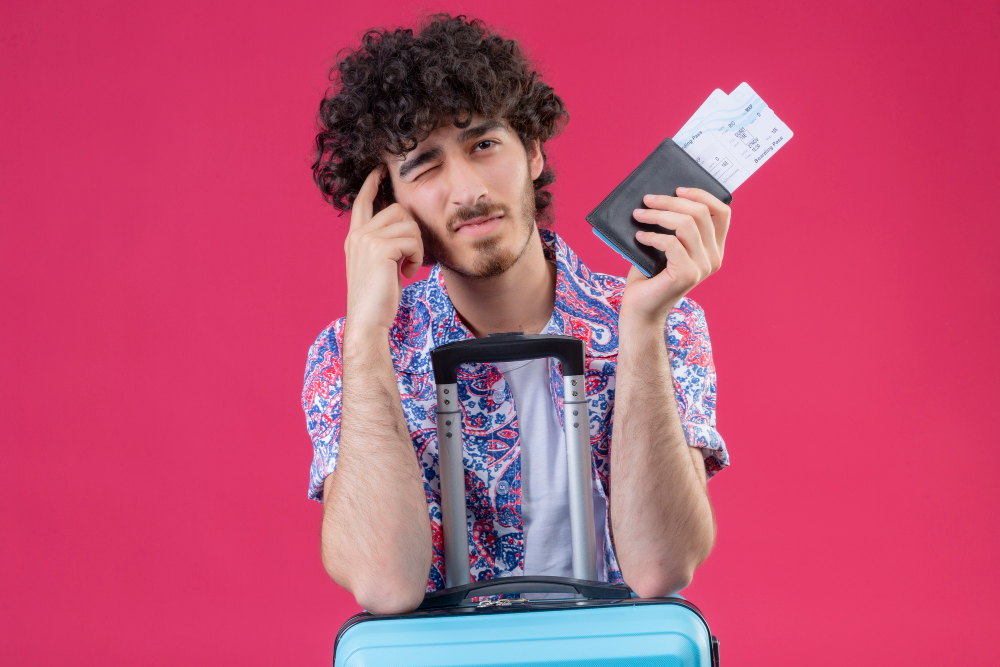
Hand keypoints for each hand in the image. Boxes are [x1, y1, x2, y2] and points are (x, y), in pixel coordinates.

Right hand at [344, 166, 423, 331]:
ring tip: (407, 267)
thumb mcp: (379, 264)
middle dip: (412, 231)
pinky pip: (413, 240)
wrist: (368, 320)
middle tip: (409, 256)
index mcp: (355, 238)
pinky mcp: (381, 249)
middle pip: (397, 210)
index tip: (380, 170)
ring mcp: (367, 240)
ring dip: (416, 247)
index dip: (371, 184)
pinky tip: (407, 273)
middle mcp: (358, 235)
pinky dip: (417, 258)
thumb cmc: (378, 298)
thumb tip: (404, 223)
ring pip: (408, 224)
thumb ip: (385, 243)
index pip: (362, 202)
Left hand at [619, 187, 730, 327]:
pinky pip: (671, 243)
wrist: (641, 309)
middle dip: (670, 201)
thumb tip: (661, 195)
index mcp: (714, 249)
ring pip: (686, 225)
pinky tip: (640, 237)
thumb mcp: (666, 245)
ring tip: (639, 215)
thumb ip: (674, 226)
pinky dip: (653, 236)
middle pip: (701, 213)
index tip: (677, 189)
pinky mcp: (687, 275)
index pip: (722, 212)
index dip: (702, 195)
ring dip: (658, 215)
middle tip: (647, 199)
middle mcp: (714, 258)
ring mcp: (702, 267)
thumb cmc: (650, 275)